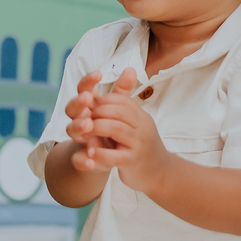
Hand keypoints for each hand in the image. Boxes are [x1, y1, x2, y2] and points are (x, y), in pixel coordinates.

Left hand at [67, 67, 169, 192]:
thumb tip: (129, 68)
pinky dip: (101, 153)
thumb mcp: (135, 119)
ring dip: (96, 128)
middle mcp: (142, 126)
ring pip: (116, 129)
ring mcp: (139, 144)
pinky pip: (117, 156)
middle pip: (118, 110)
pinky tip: (89, 153)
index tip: (86, 105)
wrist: (160, 172)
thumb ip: (125, 97)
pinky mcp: (134, 162)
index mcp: (139, 115)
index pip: (120, 99)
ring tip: (82, 132)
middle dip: (96, 112)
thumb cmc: (142, 143)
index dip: (101, 100)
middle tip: (81, 117)